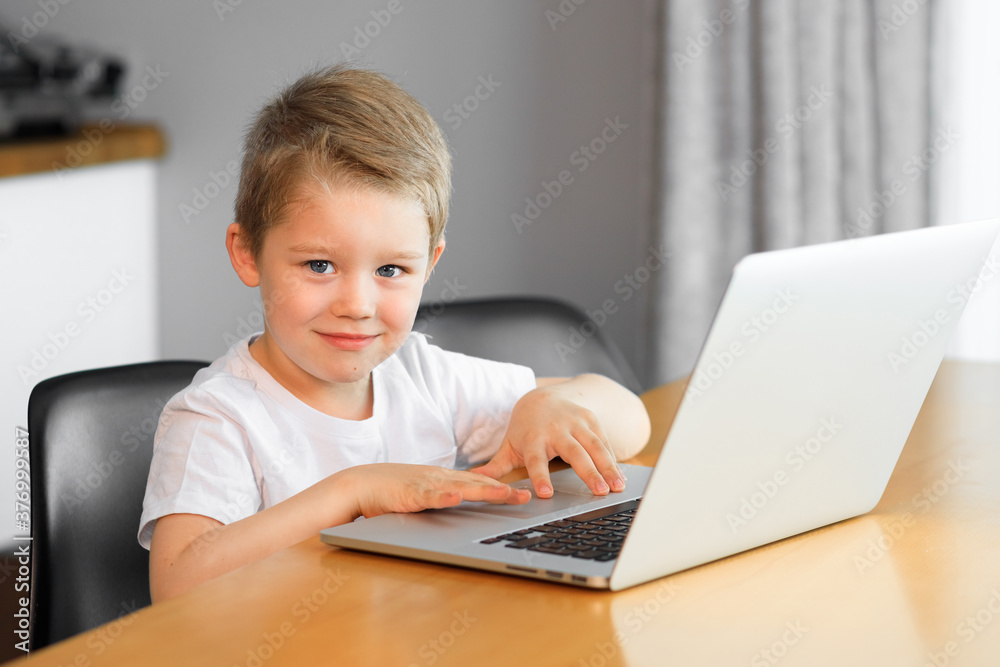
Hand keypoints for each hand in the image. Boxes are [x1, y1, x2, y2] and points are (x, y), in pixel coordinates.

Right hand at [340, 463, 530, 518]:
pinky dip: (442, 497)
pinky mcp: (409, 494)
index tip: (522, 492)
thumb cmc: (391, 492)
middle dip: (502, 490)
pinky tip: (455, 498)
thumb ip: (441, 499)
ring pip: (459, 487)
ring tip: (504, 493)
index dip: (501, 487)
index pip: (478, 483)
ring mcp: (425, 485)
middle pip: (476, 484)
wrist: (360, 484)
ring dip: (482, 490)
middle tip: (526, 495)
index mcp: (443, 480)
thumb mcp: (423, 495)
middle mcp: (439, 479)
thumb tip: (460, 505)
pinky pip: (429, 496)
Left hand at [469, 384, 626, 498]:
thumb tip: (472, 480)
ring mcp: (576, 422)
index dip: (540, 476)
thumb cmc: (525, 429)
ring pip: (594, 446)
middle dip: (588, 472)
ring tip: (617, 487)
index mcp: (533, 438)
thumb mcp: (509, 445)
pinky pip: (604, 440)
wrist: (542, 397)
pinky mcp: (591, 420)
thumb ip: (495, 467)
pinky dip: (613, 458)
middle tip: (599, 492)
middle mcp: (556, 429)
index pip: (536, 460)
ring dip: (608, 467)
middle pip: (573, 453)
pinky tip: (620, 476)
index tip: (545, 494)